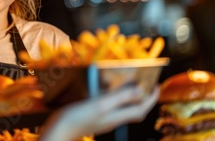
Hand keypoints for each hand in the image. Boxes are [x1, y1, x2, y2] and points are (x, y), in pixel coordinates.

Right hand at [39, 85, 159, 140]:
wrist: (58, 131)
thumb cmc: (78, 118)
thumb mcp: (101, 104)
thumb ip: (121, 97)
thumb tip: (140, 90)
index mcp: (117, 116)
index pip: (141, 108)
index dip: (151, 98)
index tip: (156, 85)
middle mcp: (112, 119)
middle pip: (133, 109)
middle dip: (141, 97)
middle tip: (144, 83)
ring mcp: (103, 119)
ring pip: (122, 108)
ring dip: (127, 96)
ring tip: (127, 83)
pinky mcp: (94, 118)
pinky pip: (109, 107)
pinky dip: (113, 97)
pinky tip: (105, 90)